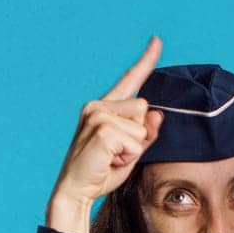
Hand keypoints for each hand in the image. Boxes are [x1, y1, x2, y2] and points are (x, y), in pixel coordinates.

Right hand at [46, 36, 166, 232]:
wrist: (75, 192)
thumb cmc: (100, 172)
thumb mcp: (129, 151)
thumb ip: (145, 132)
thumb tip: (158, 116)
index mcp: (103, 106)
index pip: (130, 80)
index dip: (146, 60)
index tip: (157, 40)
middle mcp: (98, 105)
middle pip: (143, 108)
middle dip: (138, 135)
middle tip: (116, 153)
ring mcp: (98, 115)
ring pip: (140, 126)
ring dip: (133, 148)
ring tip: (111, 158)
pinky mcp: (102, 129)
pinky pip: (134, 141)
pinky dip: (128, 156)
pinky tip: (108, 161)